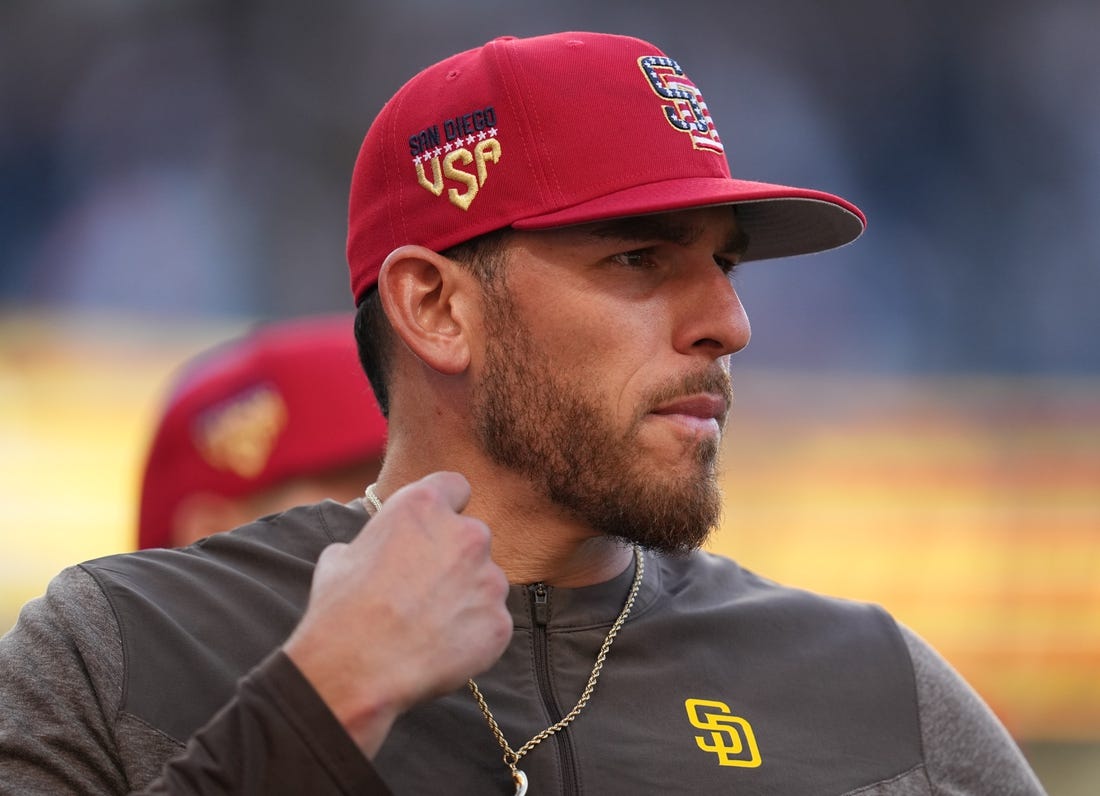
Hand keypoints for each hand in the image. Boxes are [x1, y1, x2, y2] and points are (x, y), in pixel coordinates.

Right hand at [283, 471, 510, 755]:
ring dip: (467, 596)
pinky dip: (474, 633)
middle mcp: (466, 534)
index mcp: (424, 506)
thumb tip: (379, 549)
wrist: (354, 670)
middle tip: (426, 588)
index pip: (455, 486)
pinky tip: (442, 649)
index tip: (435, 527)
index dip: (445, 506)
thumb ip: (377, 540)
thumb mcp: (342, 555)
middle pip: (473, 536)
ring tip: (430, 625)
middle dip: (455, 557)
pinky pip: (492, 621)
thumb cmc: (341, 610)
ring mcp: (489, 579)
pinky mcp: (500, 622)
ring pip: (486, 580)